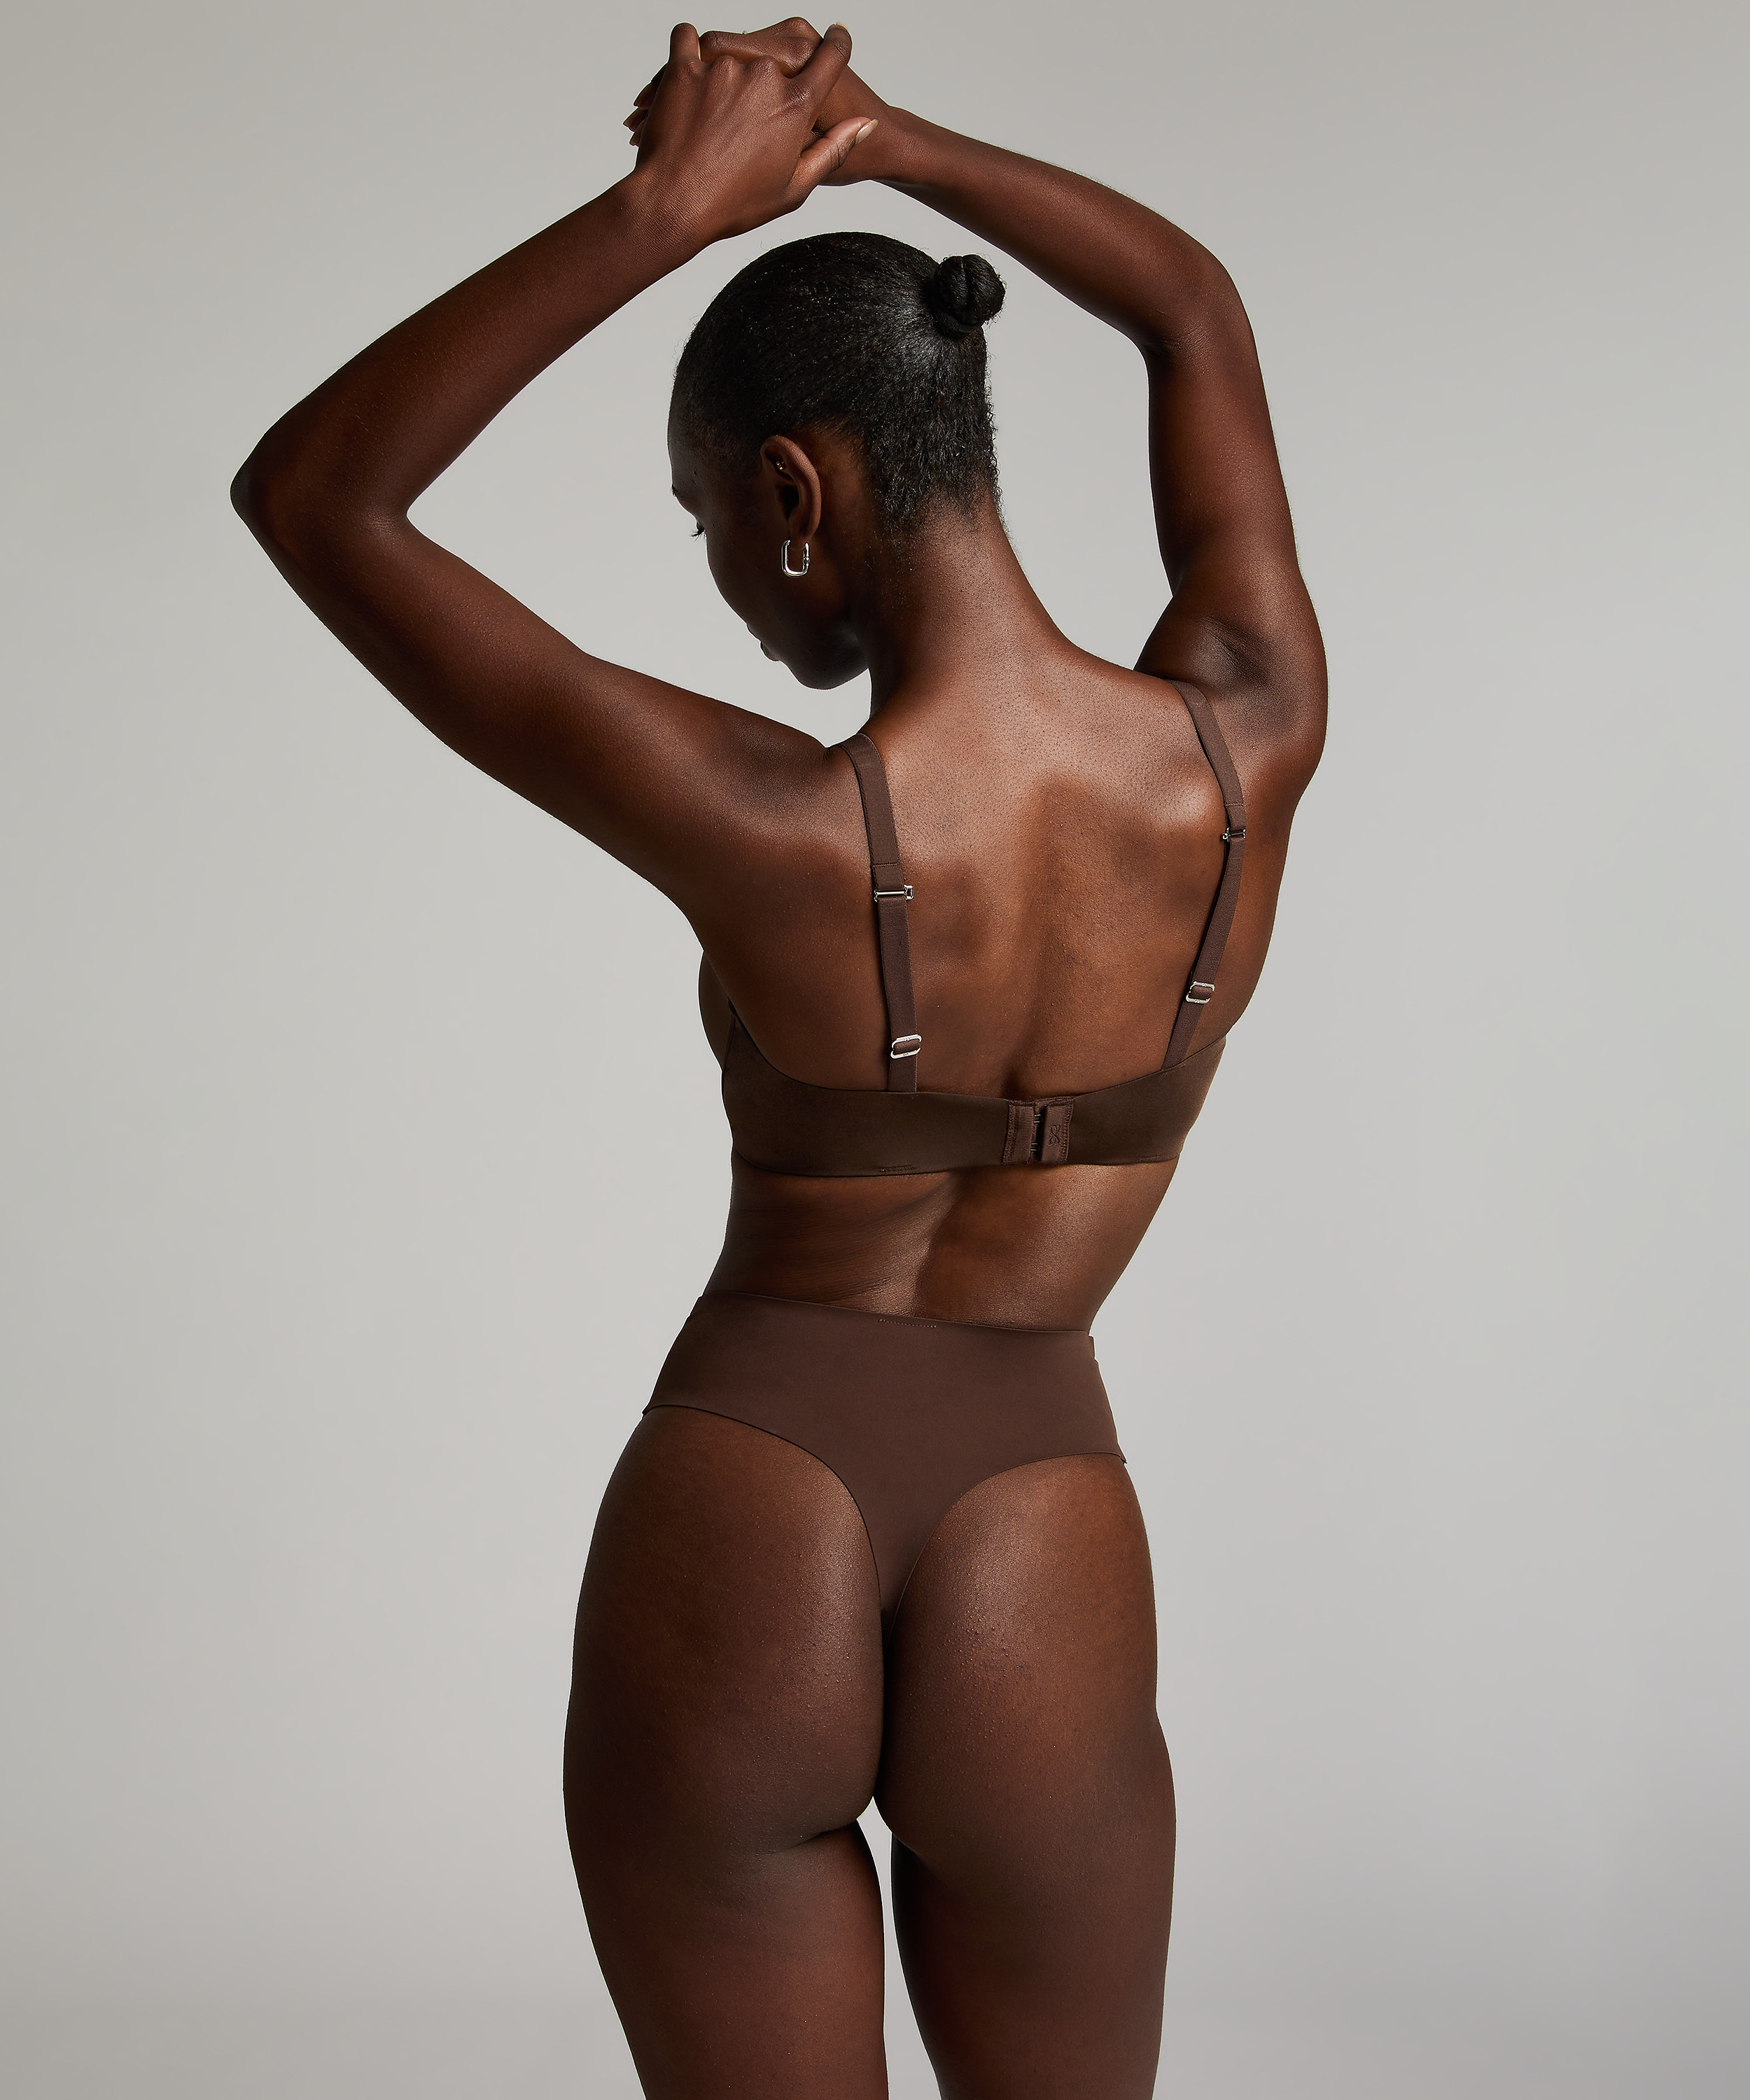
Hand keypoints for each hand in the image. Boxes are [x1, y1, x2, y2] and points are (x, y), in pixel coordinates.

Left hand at [626, 18, 892, 187]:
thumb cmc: (733, 205)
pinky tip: (690, 77)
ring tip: (709, 117)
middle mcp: (764, 78)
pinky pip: (687, 37)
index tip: (836, 38)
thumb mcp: (794, 188)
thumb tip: (866, 125)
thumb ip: (833, 149)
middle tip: (740, 124)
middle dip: (764, 85)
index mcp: (796, 106)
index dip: (837, 45)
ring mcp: (723, 68)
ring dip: (724, 75)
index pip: (831, 57)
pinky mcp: (684, 65)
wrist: (673, 205)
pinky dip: (689, 50)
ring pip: (732, 51)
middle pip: (776, 60)